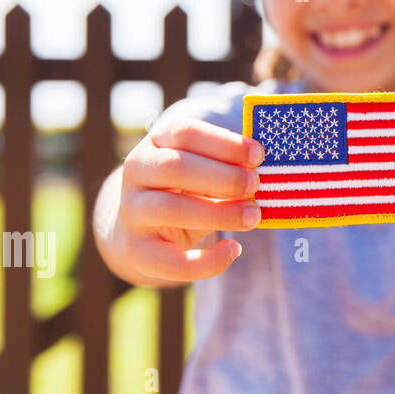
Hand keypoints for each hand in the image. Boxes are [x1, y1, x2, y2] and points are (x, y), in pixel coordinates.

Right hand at [110, 118, 265, 281]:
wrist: (141, 232)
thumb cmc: (186, 191)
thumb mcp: (203, 170)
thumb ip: (228, 166)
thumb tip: (263, 169)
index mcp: (157, 143)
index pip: (185, 133)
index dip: (225, 143)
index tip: (258, 155)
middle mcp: (137, 172)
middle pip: (176, 167)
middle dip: (223, 177)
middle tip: (256, 185)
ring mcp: (131, 211)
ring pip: (170, 209)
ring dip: (219, 213)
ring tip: (253, 216)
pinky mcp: (136, 250)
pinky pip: (171, 260)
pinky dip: (207, 260)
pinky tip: (233, 250)